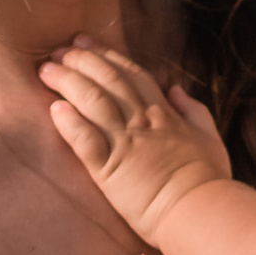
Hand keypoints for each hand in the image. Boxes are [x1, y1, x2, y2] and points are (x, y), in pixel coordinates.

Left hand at [40, 44, 231, 248]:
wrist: (200, 211)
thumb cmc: (209, 179)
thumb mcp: (209, 137)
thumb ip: (193, 110)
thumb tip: (176, 89)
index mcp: (163, 113)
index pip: (130, 73)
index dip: (105, 54)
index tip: (83, 42)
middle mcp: (141, 121)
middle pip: (106, 79)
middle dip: (79, 61)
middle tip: (57, 52)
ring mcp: (125, 143)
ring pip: (92, 101)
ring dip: (67, 82)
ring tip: (46, 71)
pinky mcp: (110, 170)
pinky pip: (84, 140)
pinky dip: (68, 123)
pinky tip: (53, 109)